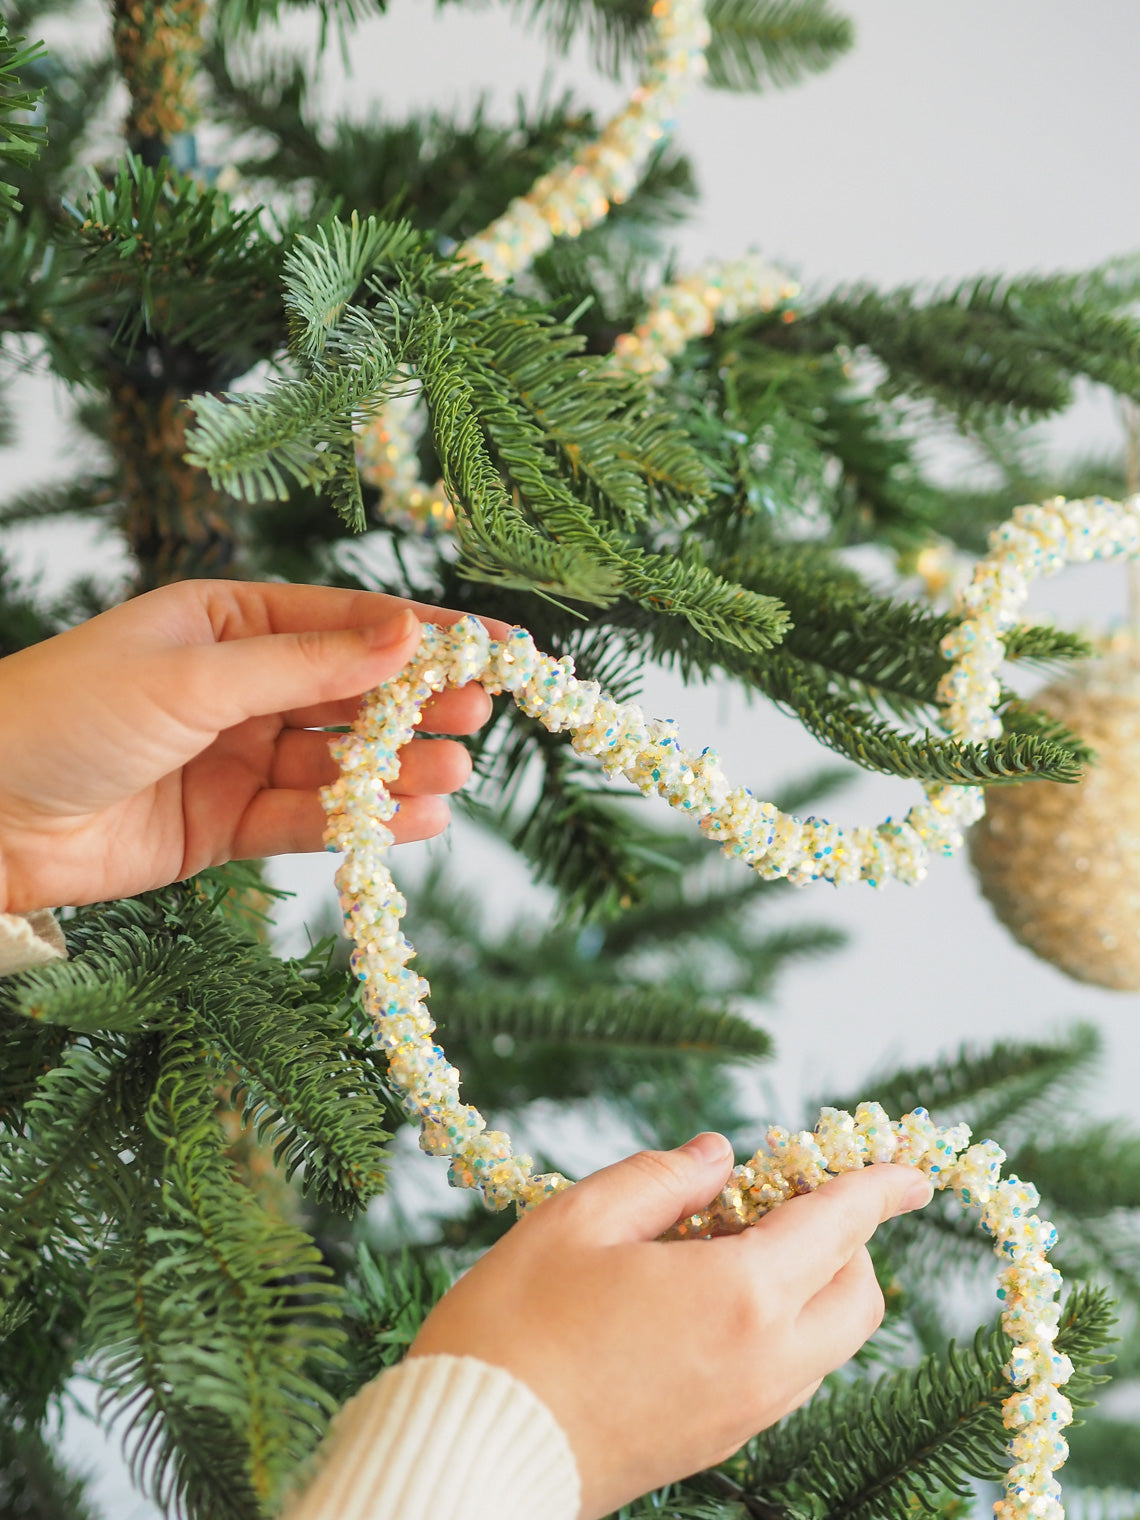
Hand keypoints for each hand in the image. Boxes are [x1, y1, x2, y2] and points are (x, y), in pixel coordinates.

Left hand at [0, 579, 507, 914]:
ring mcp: (235, 757)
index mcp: (226, 621)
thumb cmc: (70, 713)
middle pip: (350, 692)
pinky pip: (308, 820)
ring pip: (337, 762)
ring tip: (456, 772)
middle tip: (482, 712)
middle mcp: (238, 686)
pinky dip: (360, 822)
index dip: (422, 632)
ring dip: (397, 768)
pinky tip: (415, 820)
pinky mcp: (225, 825)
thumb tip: (408, 634)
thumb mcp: (196, 675)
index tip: (495, 646)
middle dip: (417, 703)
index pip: (344, 621)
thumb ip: (306, 664)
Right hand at [409, 1135, 932, 1519]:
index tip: (909, 1169)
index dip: (880, 1187)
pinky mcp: (719, 1441)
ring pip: (829, 1341)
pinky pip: (789, 1375)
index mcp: (739, 1295)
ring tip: (727, 1241)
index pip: (839, 1225)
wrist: (479, 1451)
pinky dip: (781, 1325)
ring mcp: (746, 1411)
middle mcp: (764, 1361)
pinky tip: (707, 1295)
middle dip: (847, 1239)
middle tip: (779, 1195)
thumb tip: (719, 1157)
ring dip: (813, 1283)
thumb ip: (663, 1177)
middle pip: (857, 1294)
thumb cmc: (516, 1327)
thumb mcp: (579, 1219)